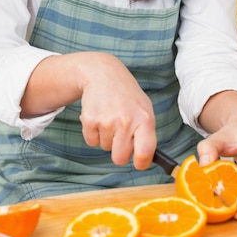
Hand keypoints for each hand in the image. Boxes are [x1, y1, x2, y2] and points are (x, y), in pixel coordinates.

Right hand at [79, 52, 155, 169]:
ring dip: (107, 137)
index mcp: (145, 119)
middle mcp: (127, 121)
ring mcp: (107, 121)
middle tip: (120, 134)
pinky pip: (92, 141)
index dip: (141, 162)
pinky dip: (94, 133)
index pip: (144, 152)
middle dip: (119, 151)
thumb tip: (146, 159)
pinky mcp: (90, 120)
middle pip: (120, 158)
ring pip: (105, 148)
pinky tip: (100, 116)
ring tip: (110, 117)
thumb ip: (147, 134)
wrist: (104, 74)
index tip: (139, 162)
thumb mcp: (144, 109)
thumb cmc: (127, 95)